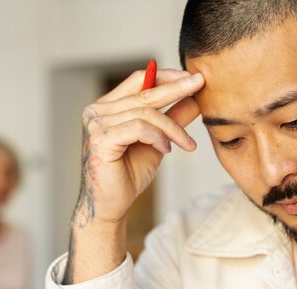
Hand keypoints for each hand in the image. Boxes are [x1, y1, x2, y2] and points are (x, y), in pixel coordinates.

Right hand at [74, 69, 204, 226]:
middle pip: (144, 92)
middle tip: (200, 84)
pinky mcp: (101, 140)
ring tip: (186, 143)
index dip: (166, 76)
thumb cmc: (129, 174)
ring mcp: (96, 124)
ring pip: (145, 113)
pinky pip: (138, 128)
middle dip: (176, 88)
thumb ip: (173, 118)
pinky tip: (167, 149)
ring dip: (172, 128)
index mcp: (108, 106)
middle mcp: (98, 110)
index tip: (193, 78)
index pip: (140, 79)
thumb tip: (196, 98)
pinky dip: (158, 137)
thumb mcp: (158, 140)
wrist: (112, 205)